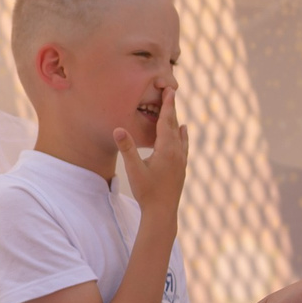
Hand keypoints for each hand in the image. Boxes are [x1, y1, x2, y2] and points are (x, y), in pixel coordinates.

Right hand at [118, 79, 186, 218]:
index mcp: (166, 149)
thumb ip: (127, 148)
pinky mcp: (181, 168)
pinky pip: (183, 145)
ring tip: (176, 110)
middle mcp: (177, 152)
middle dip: (171, 108)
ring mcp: (181, 161)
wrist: (163, 213)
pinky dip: (183, 135)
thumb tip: (117, 129)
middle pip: (174, 125)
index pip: (166, 121)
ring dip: (176, 121)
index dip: (167, 105)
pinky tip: (183, 134)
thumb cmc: (147, 192)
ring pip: (180, 135)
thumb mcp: (134, 170)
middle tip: (171, 92)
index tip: (170, 90)